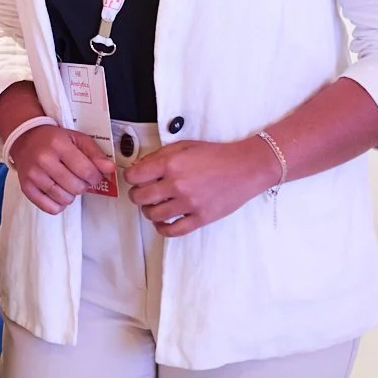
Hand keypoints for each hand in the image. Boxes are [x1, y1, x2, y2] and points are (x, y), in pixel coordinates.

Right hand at [7, 124, 114, 214]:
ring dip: (71, 195)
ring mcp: (33, 175)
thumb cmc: (54, 139)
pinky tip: (58, 192)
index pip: (86, 171)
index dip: (96, 177)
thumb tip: (110, 169)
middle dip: (83, 185)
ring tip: (67, 183)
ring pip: (64, 199)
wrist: (25, 139)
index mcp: (59, 145)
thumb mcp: (77, 138)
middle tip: (79, 178)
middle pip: (76, 187)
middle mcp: (44, 160)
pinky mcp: (26, 188)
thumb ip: (95, 153)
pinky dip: (59, 204)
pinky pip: (50, 208)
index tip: (94, 175)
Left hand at [121, 138, 278, 236]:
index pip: (134, 176)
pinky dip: (162, 228)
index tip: (135, 178)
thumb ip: (159, 156)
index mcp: (171, 164)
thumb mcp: (184, 147)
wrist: (245, 168)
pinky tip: (163, 221)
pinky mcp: (200, 218)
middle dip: (137, 195)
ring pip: (152, 215)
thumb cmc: (216, 155)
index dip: (131, 177)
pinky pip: (172, 231)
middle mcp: (177, 185)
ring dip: (149, 210)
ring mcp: (189, 204)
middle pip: (139, 198)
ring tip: (155, 205)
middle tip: (142, 192)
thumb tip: (138, 167)